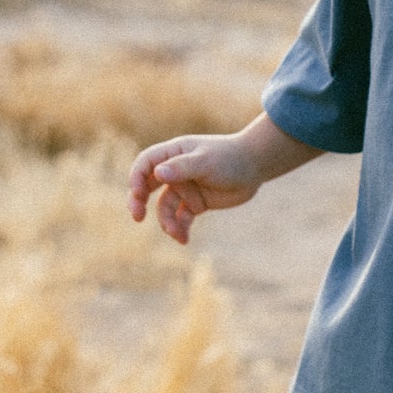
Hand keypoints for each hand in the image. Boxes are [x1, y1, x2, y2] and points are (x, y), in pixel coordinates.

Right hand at [128, 131, 259, 244]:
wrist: (256, 166)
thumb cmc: (230, 157)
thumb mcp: (205, 161)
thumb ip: (182, 167)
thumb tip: (157, 173)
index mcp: (173, 153)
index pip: (145, 164)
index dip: (136, 178)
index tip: (137, 193)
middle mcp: (175, 171)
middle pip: (146, 186)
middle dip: (139, 201)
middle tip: (137, 216)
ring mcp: (185, 188)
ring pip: (164, 207)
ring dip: (166, 222)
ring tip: (177, 233)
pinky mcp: (196, 203)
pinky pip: (181, 219)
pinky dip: (180, 229)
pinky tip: (184, 239)